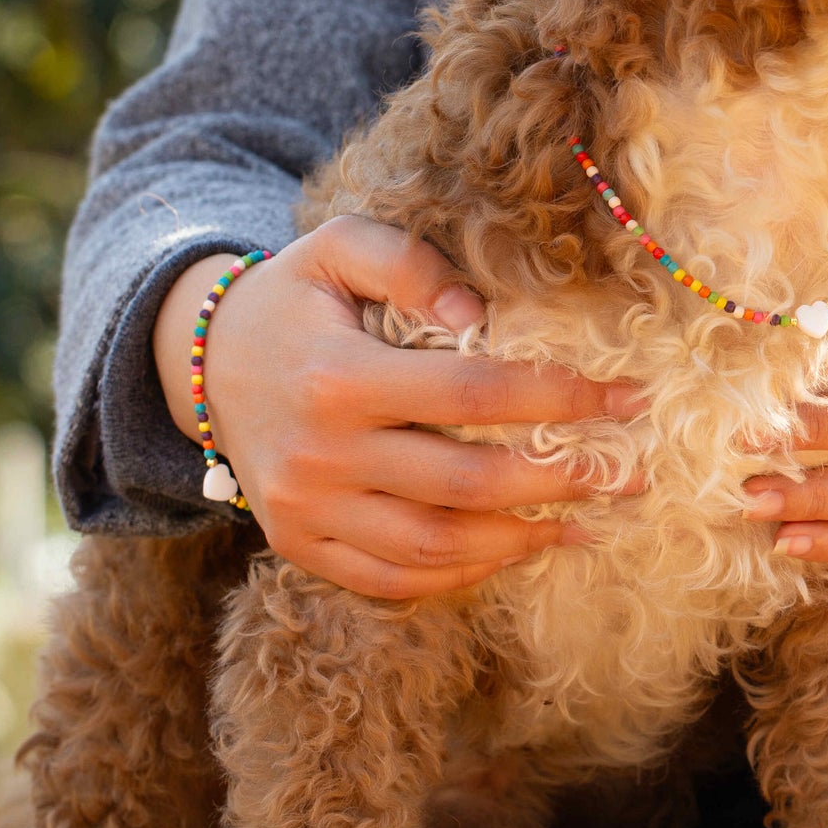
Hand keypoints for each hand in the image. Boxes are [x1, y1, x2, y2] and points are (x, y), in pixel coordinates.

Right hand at [153, 216, 640, 601]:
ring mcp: (306, 510)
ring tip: (588, 524)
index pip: (473, 394)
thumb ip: (409, 265)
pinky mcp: (299, 545)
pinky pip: (390, 578)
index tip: (625, 398)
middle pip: (464, 482)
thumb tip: (477, 318)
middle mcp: (321, 454)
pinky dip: (458, 574)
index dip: (558, 398)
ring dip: (520, 541)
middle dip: (559, 482)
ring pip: (433, 546)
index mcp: (338, 376)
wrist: (200, 362)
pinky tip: (513, 551)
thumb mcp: (338, 249)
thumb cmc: (292, 298)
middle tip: (627, 474)